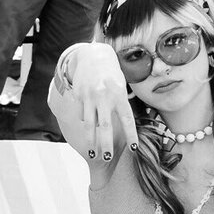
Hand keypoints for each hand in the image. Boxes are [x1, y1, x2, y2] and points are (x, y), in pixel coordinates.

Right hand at [66, 43, 137, 159]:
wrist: (92, 55)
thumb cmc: (111, 74)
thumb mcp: (121, 85)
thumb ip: (121, 104)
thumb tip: (122, 125)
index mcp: (119, 94)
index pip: (127, 119)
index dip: (131, 135)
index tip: (134, 149)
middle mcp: (104, 96)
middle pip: (105, 126)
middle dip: (105, 144)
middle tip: (107, 158)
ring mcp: (89, 97)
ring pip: (89, 124)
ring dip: (91, 141)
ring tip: (93, 153)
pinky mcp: (78, 96)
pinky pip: (81, 114)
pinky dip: (85, 121)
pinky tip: (87, 125)